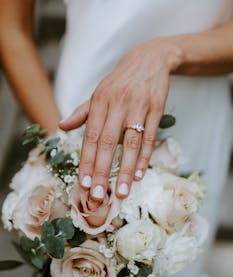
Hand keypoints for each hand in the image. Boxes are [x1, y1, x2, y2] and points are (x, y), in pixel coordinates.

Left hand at [59, 38, 182, 199]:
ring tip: (122, 192)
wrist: (149, 59)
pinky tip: (140, 174)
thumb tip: (61, 126)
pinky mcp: (156, 108)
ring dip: (126, 170)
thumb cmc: (119, 82)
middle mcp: (117, 104)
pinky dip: (145, 157)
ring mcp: (138, 106)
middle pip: (108, 143)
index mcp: (99, 101)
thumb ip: (81, 112)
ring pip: (131, 143)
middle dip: (102, 171)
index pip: (90, 137)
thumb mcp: (98, 93)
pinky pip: (150, 136)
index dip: (86, 161)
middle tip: (99, 195)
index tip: (84, 183)